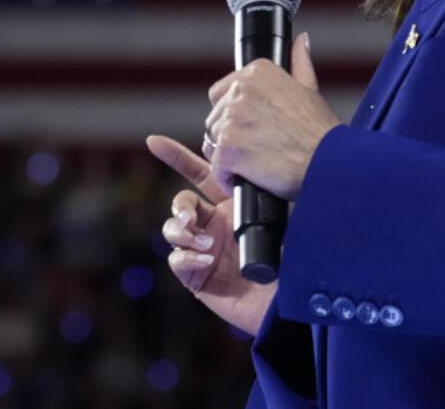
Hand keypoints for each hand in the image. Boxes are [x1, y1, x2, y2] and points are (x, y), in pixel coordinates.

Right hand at [146, 134, 275, 336]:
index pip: (200, 175)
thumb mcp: (280, 220)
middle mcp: (213, 224)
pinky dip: (186, 257)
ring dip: (184, 232)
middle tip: (191, 216)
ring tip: (206, 243)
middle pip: (181, 203)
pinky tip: (205, 259)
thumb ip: (263, 194)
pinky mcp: (196, 277)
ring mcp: (202, 250)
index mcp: (232, 204)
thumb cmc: (290, 260)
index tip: (154, 142)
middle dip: (180, 206)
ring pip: (173, 230)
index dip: (177, 157)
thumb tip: (254, 164)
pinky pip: (177, 260)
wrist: (288, 302)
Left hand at [204, 32, 340, 200]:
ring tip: (256, 163)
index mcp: (257, 73)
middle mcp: (241, 90)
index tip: (253, 127)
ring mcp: (232, 119)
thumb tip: (300, 41)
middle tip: (258, 148)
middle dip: (230, 136)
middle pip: (215, 118)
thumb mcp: (310, 89)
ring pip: (212, 142)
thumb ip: (299, 62)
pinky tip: (251, 177)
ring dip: (228, 157)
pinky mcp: (228, 148)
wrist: (326, 163)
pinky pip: (216, 167)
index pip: (221, 92)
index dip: (234, 114)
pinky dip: (229, 177)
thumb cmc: (320, 132)